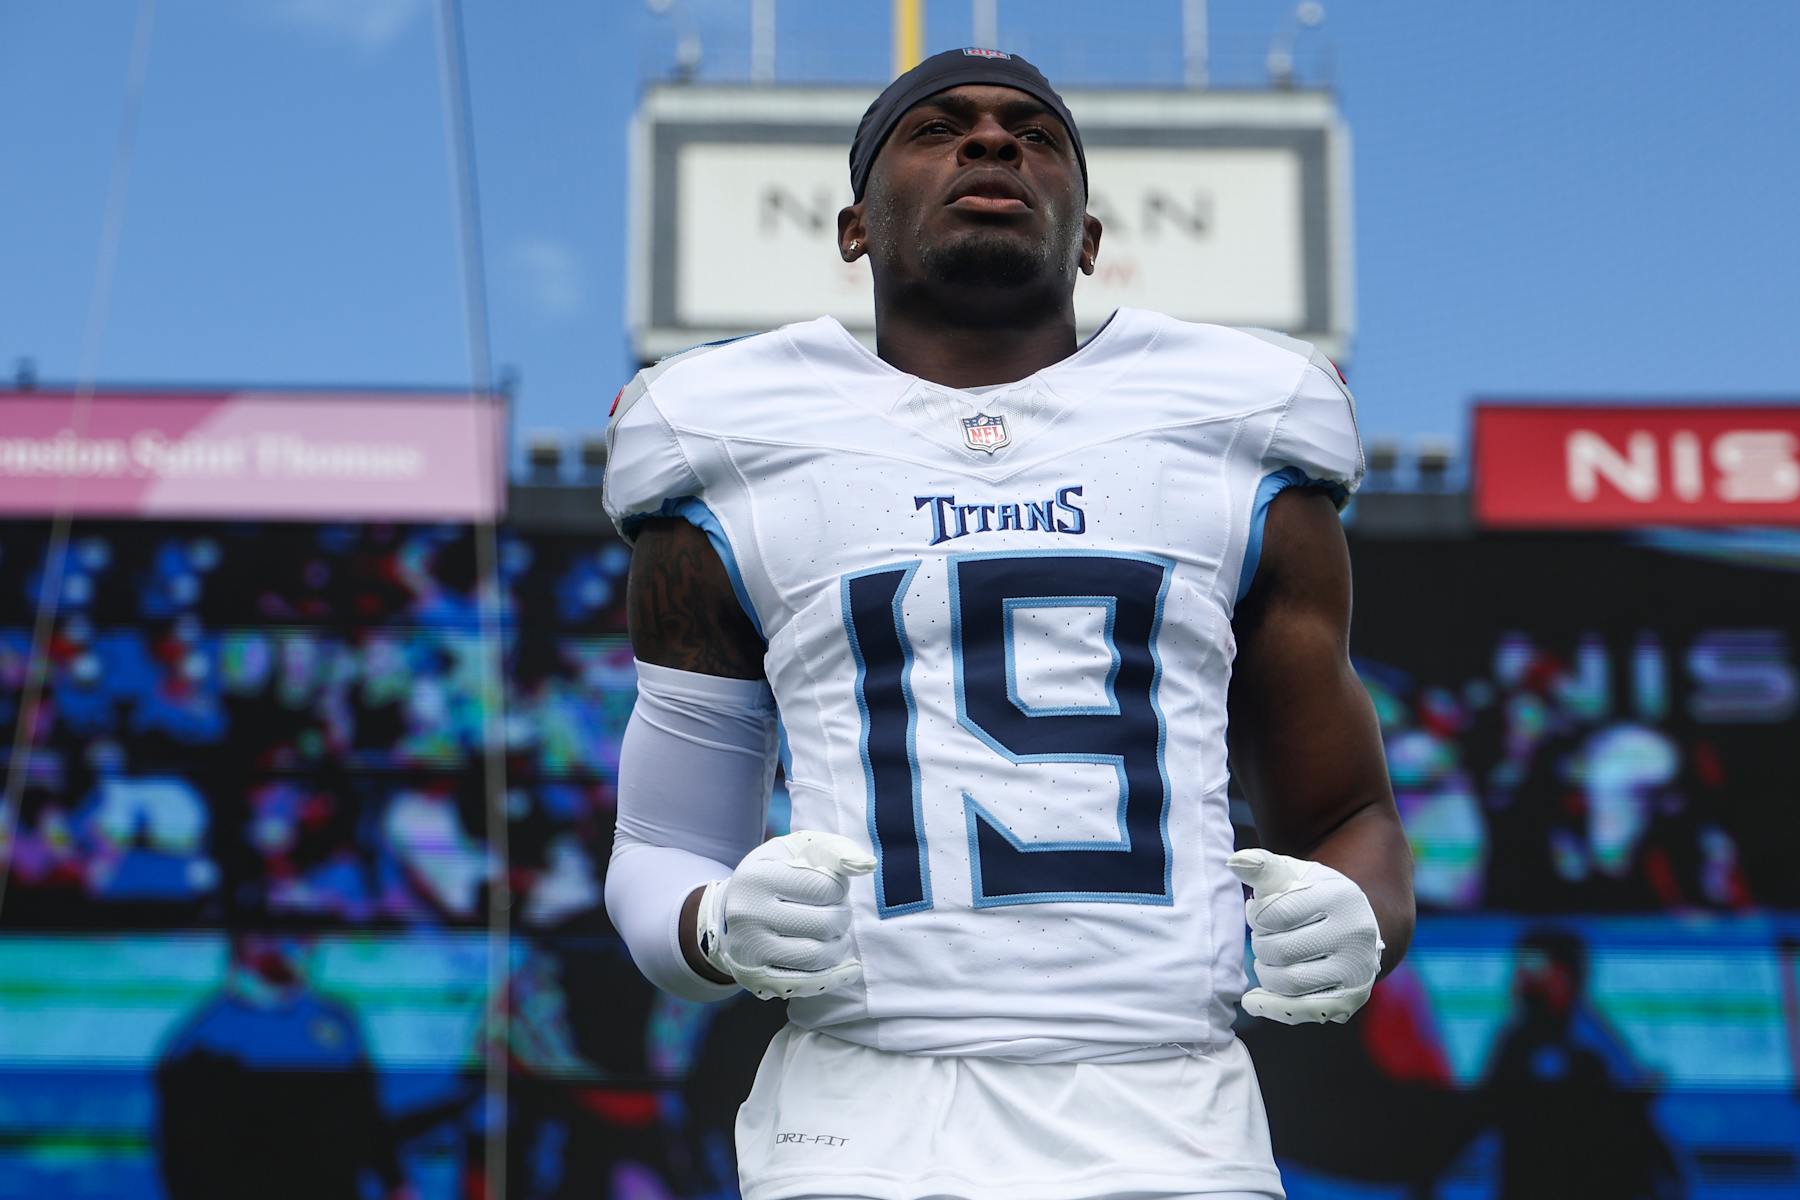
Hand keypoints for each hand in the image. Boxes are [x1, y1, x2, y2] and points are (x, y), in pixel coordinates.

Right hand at [695, 830, 874, 999]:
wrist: (732, 910)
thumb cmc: (776, 872)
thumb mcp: (799, 848)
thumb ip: (835, 849)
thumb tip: (867, 865)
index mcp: (758, 878)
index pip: (825, 887)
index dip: (840, 888)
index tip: (832, 886)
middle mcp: (747, 915)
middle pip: (825, 924)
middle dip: (842, 917)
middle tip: (838, 912)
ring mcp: (749, 950)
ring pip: (818, 956)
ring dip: (839, 946)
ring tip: (835, 934)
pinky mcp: (756, 979)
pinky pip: (808, 984)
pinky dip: (835, 977)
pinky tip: (848, 968)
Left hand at [1227, 848, 1384, 1024]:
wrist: (1355, 925)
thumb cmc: (1313, 896)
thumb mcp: (1293, 874)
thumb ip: (1263, 867)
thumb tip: (1236, 862)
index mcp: (1340, 897)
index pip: (1274, 913)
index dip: (1256, 915)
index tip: (1259, 912)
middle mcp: (1355, 935)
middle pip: (1279, 951)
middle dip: (1261, 944)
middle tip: (1265, 936)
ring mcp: (1355, 970)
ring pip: (1288, 983)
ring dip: (1265, 973)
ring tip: (1268, 959)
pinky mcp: (1350, 999)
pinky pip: (1302, 1011)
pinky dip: (1272, 1007)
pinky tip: (1254, 1000)